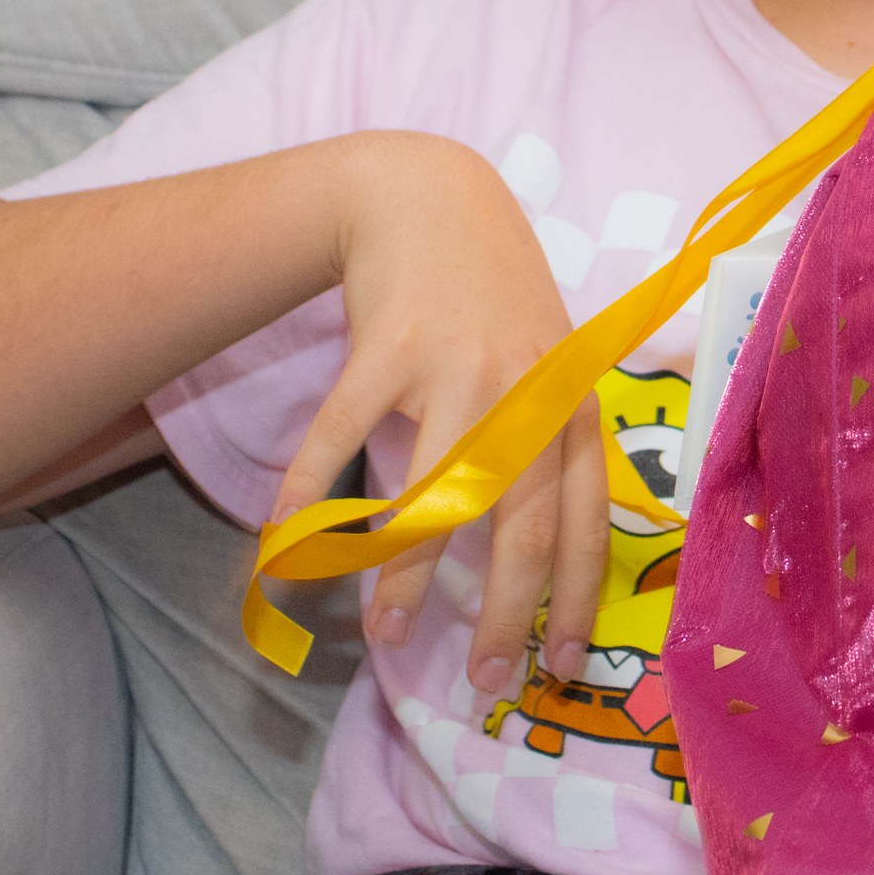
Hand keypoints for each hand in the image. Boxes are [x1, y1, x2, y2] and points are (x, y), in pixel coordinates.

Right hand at [269, 136, 605, 695]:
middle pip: (523, 520)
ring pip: (437, 491)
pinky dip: (310, 494)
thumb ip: (555, 442)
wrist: (429, 195)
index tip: (562, 662)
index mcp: (572, 401)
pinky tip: (284, 545)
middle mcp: (526, 388)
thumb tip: (552, 555)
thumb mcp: (550, 362)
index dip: (578, 593)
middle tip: (487, 679)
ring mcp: (457, 366)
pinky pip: (344, 436)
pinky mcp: (389, 345)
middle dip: (506, 610)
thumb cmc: (495, 295)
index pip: (589, 516)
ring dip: (409, 573)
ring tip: (388, 635)